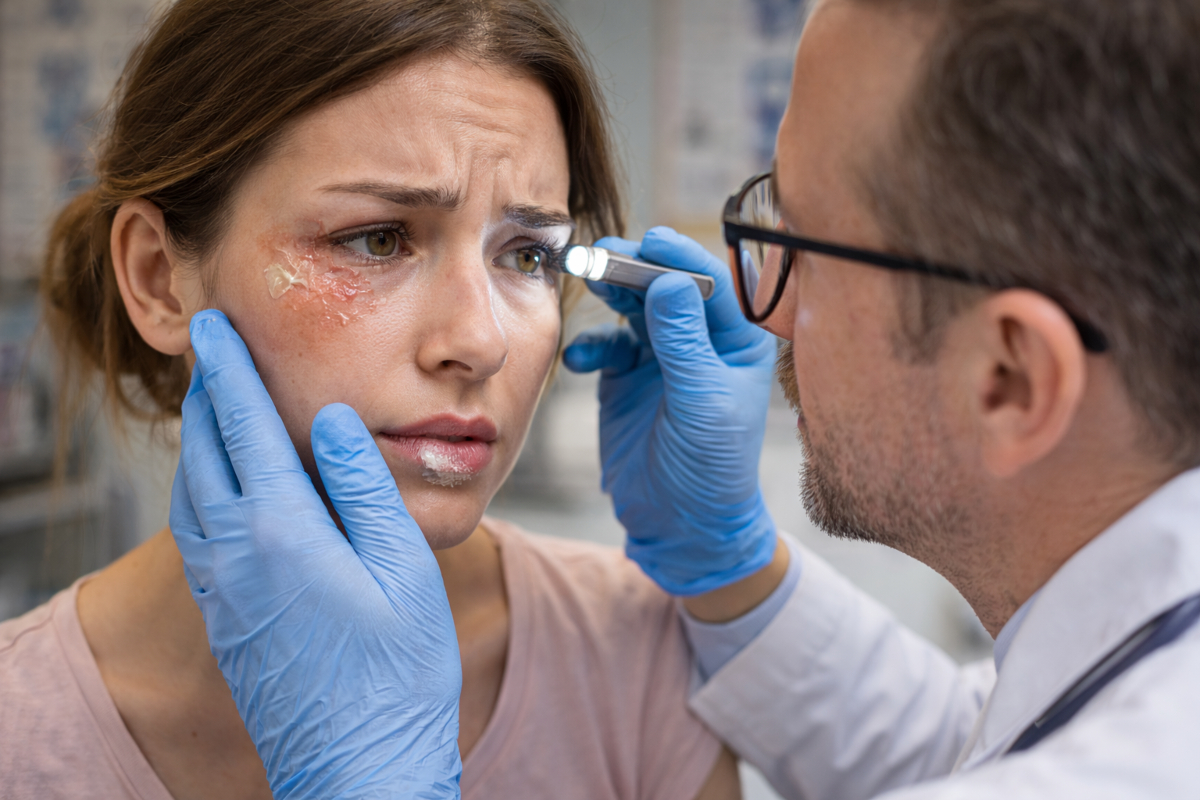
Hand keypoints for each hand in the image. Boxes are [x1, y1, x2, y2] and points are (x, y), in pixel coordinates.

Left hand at [169, 310, 460, 799]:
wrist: (359, 764)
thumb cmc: (395, 670)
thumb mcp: (402, 564)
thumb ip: (363, 484)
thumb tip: (335, 421)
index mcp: (278, 529)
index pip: (243, 425)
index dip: (227, 370)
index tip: (213, 327)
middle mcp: (232, 554)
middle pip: (203, 452)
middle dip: (206, 396)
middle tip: (212, 353)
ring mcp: (220, 590)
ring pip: (191, 493)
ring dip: (200, 442)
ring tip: (215, 410)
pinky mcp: (224, 617)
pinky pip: (196, 531)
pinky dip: (202, 488)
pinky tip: (225, 490)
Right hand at [563, 227, 777, 595]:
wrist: (681, 525)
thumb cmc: (711, 468)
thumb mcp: (702, 403)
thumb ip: (684, 341)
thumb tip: (669, 281)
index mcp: (737, 341)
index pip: (710, 283)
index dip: (680, 257)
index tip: (649, 241)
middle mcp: (700, 339)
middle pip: (666, 284)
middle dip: (635, 267)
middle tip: (602, 254)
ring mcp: (662, 355)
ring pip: (633, 305)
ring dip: (610, 291)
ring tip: (587, 278)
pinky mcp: (627, 376)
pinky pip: (606, 343)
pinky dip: (590, 344)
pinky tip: (579, 360)